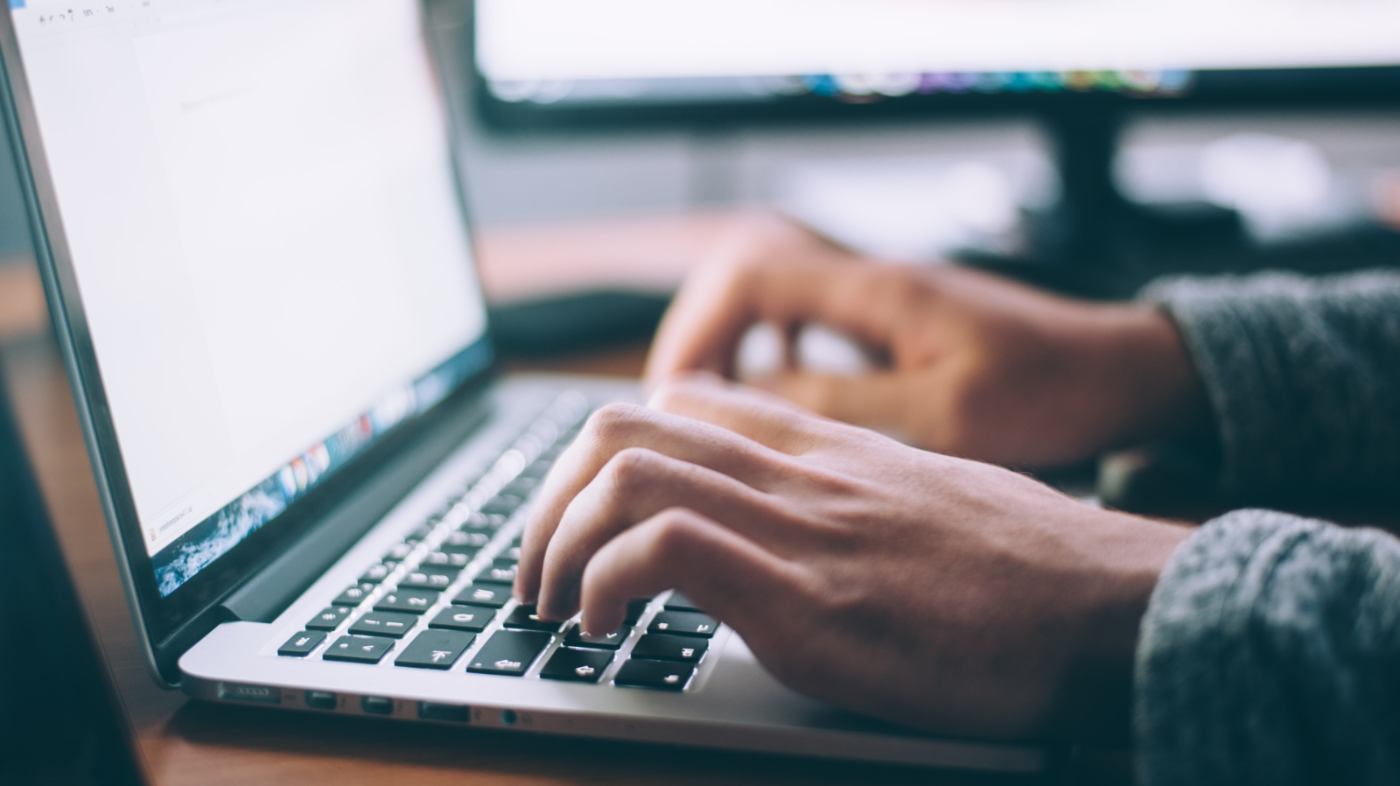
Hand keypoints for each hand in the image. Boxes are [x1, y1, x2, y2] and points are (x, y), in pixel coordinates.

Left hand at [515, 375, 1189, 739]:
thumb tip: (800, 527)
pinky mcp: (809, 599)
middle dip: (548, 499)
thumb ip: (850, 496)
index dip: (603, 455)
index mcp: (825, 449)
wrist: (1116, 606)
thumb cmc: (1033, 570)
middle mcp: (800, 471)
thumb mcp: (928, 503)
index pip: (680, 402)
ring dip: (556, 542)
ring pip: (625, 471)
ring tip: (554, 605)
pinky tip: (604, 629)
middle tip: (537, 570)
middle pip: (623, 425)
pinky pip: (665, 548)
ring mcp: (801, 528)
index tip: (583, 519)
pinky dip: (604, 583)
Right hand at [646, 216, 1206, 467]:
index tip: (675, 396)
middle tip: (677, 413)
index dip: (697, 331)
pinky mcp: (896, 325)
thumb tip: (744, 403)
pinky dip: (775, 360)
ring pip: (774, 304)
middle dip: (701, 341)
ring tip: (710, 416)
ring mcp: (883, 300)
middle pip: (745, 281)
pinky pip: (809, 327)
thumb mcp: (943, 415)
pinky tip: (777, 407)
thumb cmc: (1051, 392)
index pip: (749, 275)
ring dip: (733, 351)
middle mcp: (871, 282)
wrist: (1122, 373)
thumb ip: (841, 406)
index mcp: (876, 291)